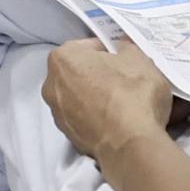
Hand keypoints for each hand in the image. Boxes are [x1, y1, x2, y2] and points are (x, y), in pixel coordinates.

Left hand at [44, 36, 175, 162]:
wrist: (129, 143)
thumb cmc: (132, 93)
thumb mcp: (138, 58)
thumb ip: (126, 48)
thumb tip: (121, 49)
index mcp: (62, 58)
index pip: (90, 47)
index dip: (111, 52)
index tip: (126, 61)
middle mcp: (51, 84)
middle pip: (82, 73)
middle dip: (102, 75)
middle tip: (128, 81)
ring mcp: (58, 113)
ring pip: (83, 97)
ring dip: (100, 98)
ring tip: (126, 104)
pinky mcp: (68, 136)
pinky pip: (86, 120)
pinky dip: (99, 118)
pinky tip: (119, 121)